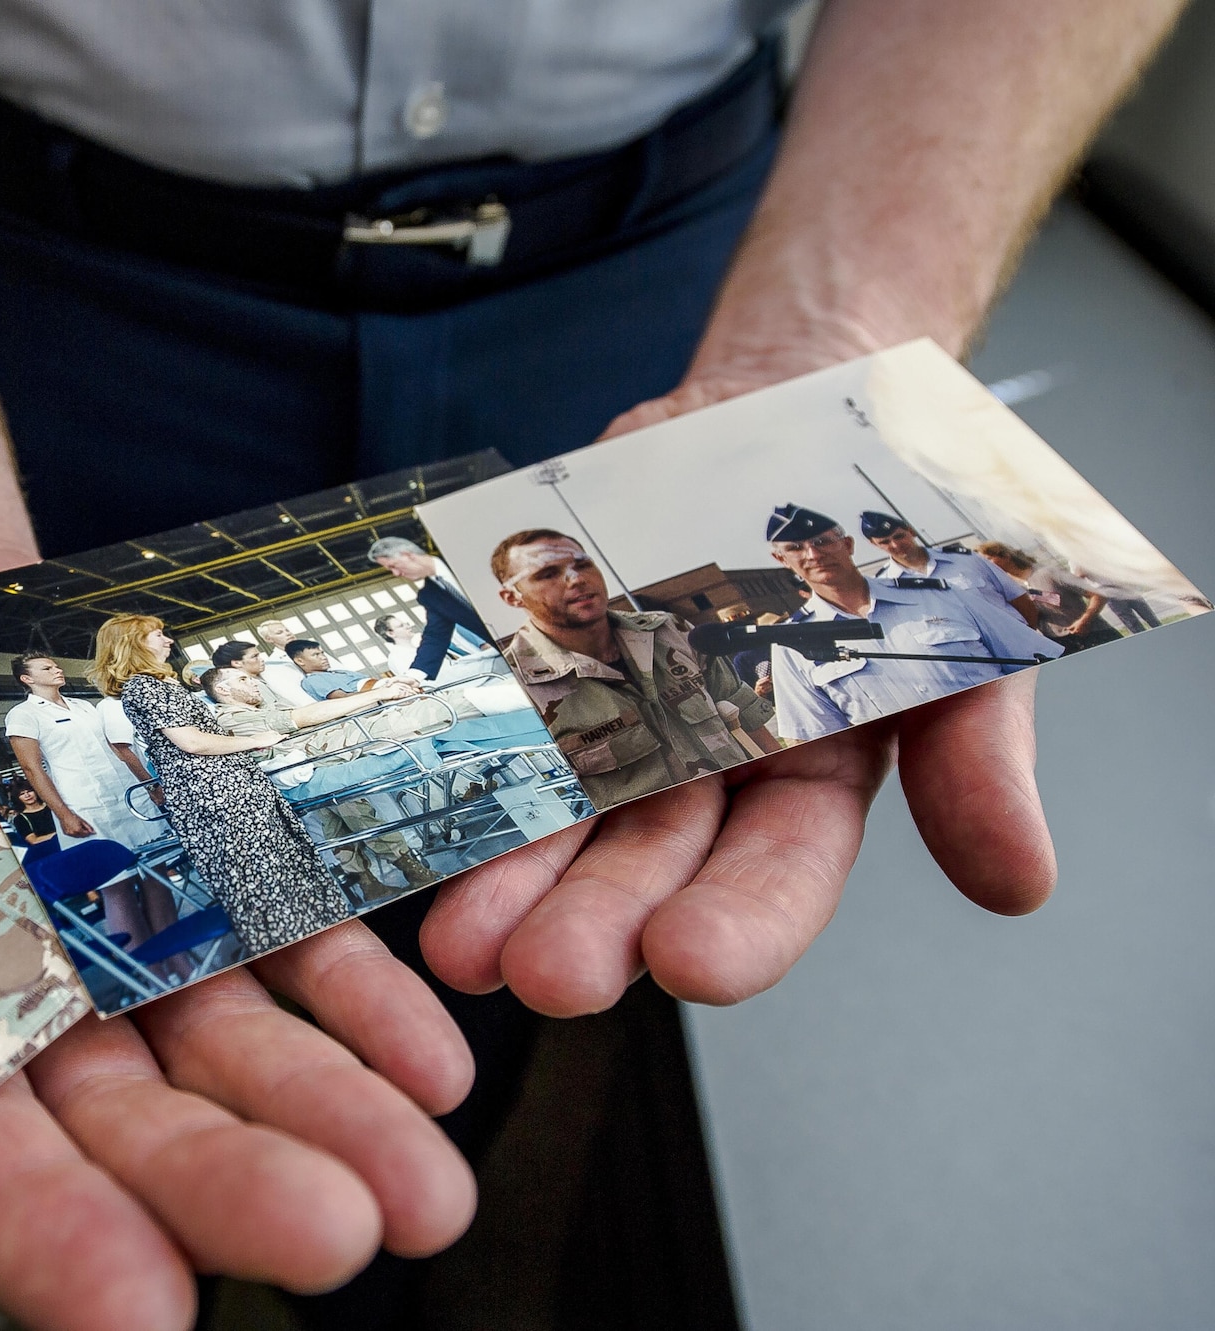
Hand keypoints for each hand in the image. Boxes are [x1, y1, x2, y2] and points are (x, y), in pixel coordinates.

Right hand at [0, 584, 474, 1330]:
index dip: (53, 1237)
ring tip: (421, 1185)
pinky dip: (367, 1002)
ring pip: (238, 1050)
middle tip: (330, 1237)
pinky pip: (302, 941)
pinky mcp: (218, 867)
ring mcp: (136, 942)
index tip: (135, 1309)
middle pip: (138, 1127)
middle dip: (232, 1186)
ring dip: (335, 1115)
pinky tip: (431, 1060)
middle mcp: (37, 1011)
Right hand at [57, 810, 97, 837]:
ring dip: (80, 834)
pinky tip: (75, 829)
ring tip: (80, 829)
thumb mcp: (82, 821)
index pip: (86, 834)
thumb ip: (88, 827)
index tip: (91, 832)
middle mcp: (73, 833)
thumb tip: (91, 830)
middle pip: (82, 836)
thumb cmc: (72, 816)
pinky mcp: (66, 833)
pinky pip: (72, 835)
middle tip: (86, 830)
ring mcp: (69, 834)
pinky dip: (74, 833)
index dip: (89, 833)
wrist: (64, 815)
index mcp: (78, 830)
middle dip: (85, 834)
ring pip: (77, 836)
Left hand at [421, 346, 1055, 1017]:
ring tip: (460, 945)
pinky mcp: (544, 655)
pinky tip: (420, 813)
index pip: (774, 877)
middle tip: (548, 976)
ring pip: (559, 813)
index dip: (738, 924)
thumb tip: (1019, 882)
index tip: (691, 965)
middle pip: (647, 866)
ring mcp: (613, 714)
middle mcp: (700, 772)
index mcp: (808, 786)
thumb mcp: (961, 631)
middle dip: (596, 923)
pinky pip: (498, 711)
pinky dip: (462, 760)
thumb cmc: (889, 534)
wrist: (793, 411)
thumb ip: (975, 755)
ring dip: (511, 879)